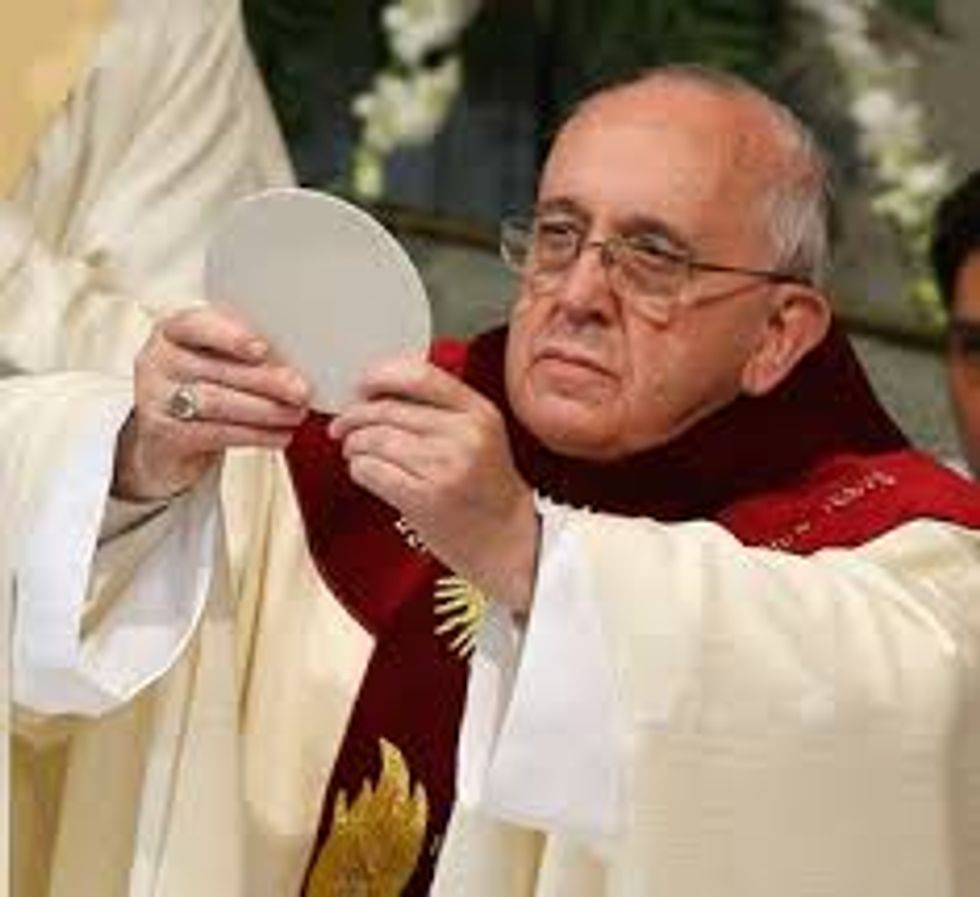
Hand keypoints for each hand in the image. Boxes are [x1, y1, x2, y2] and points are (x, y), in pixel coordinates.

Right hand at [113, 306, 309, 500]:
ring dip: (265, 410)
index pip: (196, 325)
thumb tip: (297, 362)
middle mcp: (158, 360)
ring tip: (296, 415)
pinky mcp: (165, 434)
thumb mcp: (217, 361)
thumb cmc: (204, 388)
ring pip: (217, 402)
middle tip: (302, 390)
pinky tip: (279, 436)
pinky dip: (254, 435)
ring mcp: (156, 398)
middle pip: (217, 368)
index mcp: (173, 331)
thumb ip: (246, 353)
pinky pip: (216, 433)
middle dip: (266, 380)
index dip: (230, 336)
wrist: (168, 439)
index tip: (264, 349)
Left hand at [329, 356, 538, 613]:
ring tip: (353, 451)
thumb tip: (380, 391)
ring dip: (353, 444)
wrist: (511, 542)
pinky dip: (358, 468)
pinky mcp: (424, 500)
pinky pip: (371, 471)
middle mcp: (464, 435)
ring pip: (374, 439)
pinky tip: (364, 471)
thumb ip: (443, 408)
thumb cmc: (488, 489)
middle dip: (354, 416)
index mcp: (479, 412)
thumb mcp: (482, 435)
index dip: (380, 377)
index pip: (419, 375)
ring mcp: (444, 468)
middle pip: (387, 409)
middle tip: (343, 425)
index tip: (363, 387)